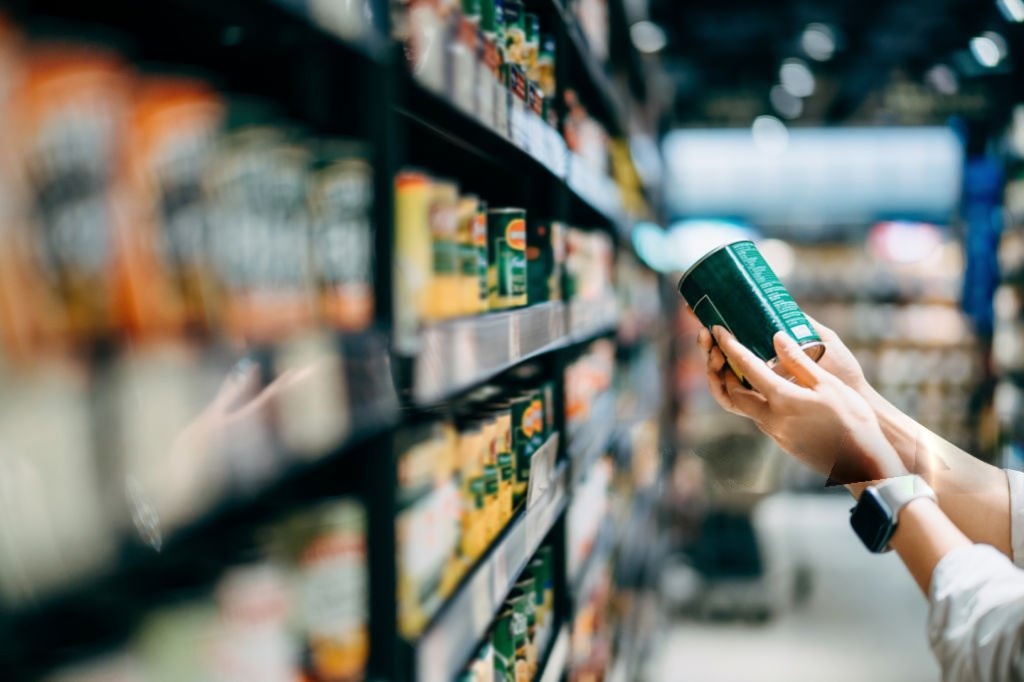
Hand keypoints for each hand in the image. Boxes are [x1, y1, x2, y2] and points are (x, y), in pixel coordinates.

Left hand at [698, 326, 904, 483]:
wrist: (862, 463)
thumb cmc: (852, 420)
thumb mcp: (827, 384)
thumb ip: (799, 361)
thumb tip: (777, 337)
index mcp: (782, 399)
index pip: (746, 367)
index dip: (730, 346)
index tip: (718, 330)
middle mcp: (771, 419)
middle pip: (736, 392)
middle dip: (728, 373)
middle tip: (730, 354)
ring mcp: (776, 434)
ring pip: (748, 408)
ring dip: (743, 389)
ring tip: (749, 370)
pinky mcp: (784, 443)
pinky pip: (763, 419)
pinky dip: (759, 402)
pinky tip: (773, 393)